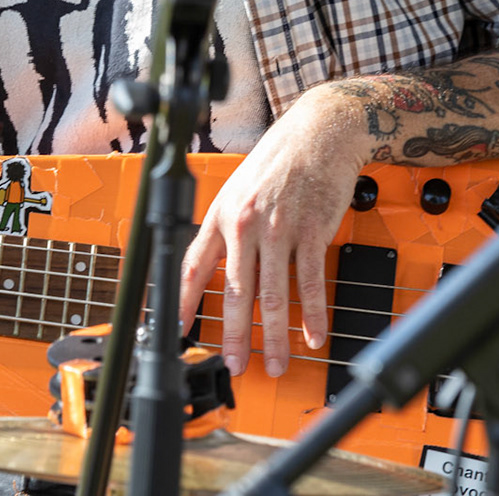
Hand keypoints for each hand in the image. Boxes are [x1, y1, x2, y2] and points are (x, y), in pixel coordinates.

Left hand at [178, 84, 369, 376]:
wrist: (318, 133)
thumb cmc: (278, 161)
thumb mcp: (237, 189)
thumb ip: (225, 229)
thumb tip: (213, 267)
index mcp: (222, 215)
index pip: (195, 266)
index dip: (185, 302)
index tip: (179, 332)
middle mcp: (246, 224)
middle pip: (237, 292)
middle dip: (235, 336)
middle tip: (235, 366)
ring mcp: (280, 229)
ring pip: (274, 295)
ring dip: (275, 337)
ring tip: (276, 363)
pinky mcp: (311, 231)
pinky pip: (310, 282)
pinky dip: (313, 314)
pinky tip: (312, 336)